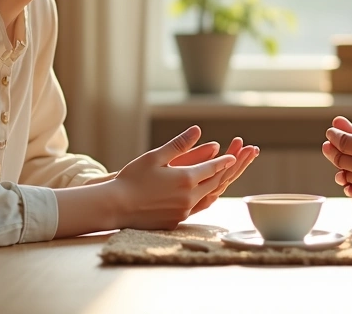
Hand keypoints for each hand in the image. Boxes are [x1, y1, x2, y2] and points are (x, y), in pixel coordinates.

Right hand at [112, 125, 237, 229]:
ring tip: (223, 179)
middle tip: (236, 165)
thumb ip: (179, 144)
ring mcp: (183, 212)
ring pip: (208, 198)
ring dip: (217, 187)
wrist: (116, 206)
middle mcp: (189, 197)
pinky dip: (204, 199)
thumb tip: (197, 130)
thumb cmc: (132, 178)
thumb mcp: (155, 156)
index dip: (224, 161)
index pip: (213, 168)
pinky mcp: (176, 222)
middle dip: (226, 173)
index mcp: (186, 179)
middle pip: (215, 184)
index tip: (233, 156)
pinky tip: (204, 196)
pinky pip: (197, 209)